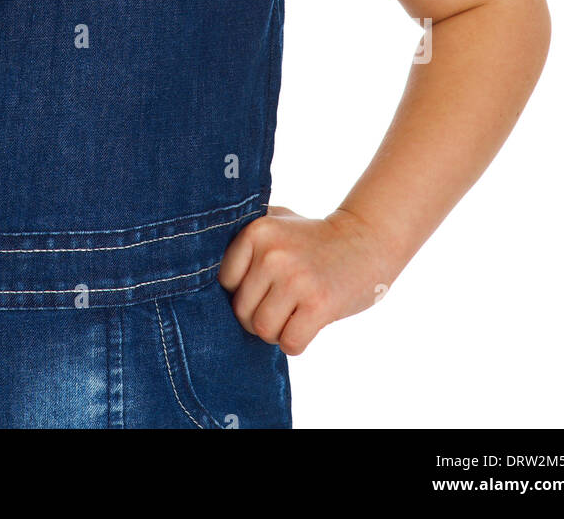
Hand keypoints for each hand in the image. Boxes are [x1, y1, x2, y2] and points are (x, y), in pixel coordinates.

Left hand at [217, 205, 395, 355]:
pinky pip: (289, 342)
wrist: (366, 240)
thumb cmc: (313, 237)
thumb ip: (244, 238)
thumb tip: (197, 267)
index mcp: (257, 231)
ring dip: (276, 332)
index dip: (241, 293)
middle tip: (281, 306)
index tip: (262, 288)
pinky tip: (307, 324)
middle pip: (242, 311)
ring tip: (293, 314)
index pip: (224, 283)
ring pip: (262, 329)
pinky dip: (295, 343)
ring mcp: (295, 279)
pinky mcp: (318, 303)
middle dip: (259, 316)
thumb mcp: (277, 220)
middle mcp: (272, 254)